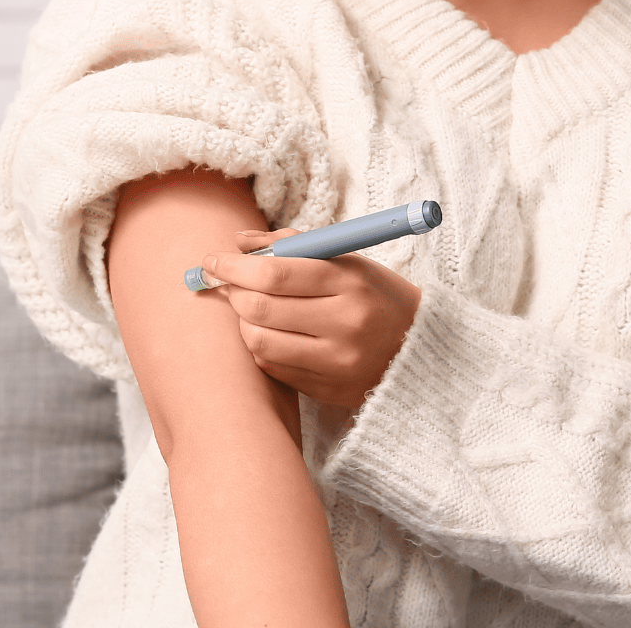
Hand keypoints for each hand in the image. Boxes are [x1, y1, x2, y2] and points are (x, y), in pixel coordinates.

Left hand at [202, 230, 422, 409]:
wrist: (418, 348)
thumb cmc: (375, 294)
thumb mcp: (346, 260)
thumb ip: (292, 244)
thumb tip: (239, 240)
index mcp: (350, 283)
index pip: (276, 274)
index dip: (234, 266)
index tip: (212, 259)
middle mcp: (344, 325)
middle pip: (262, 309)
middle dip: (233, 292)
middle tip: (226, 281)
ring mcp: (336, 362)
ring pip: (260, 342)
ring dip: (243, 321)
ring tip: (249, 307)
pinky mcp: (328, 389)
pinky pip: (273, 367)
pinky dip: (261, 346)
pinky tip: (269, 332)